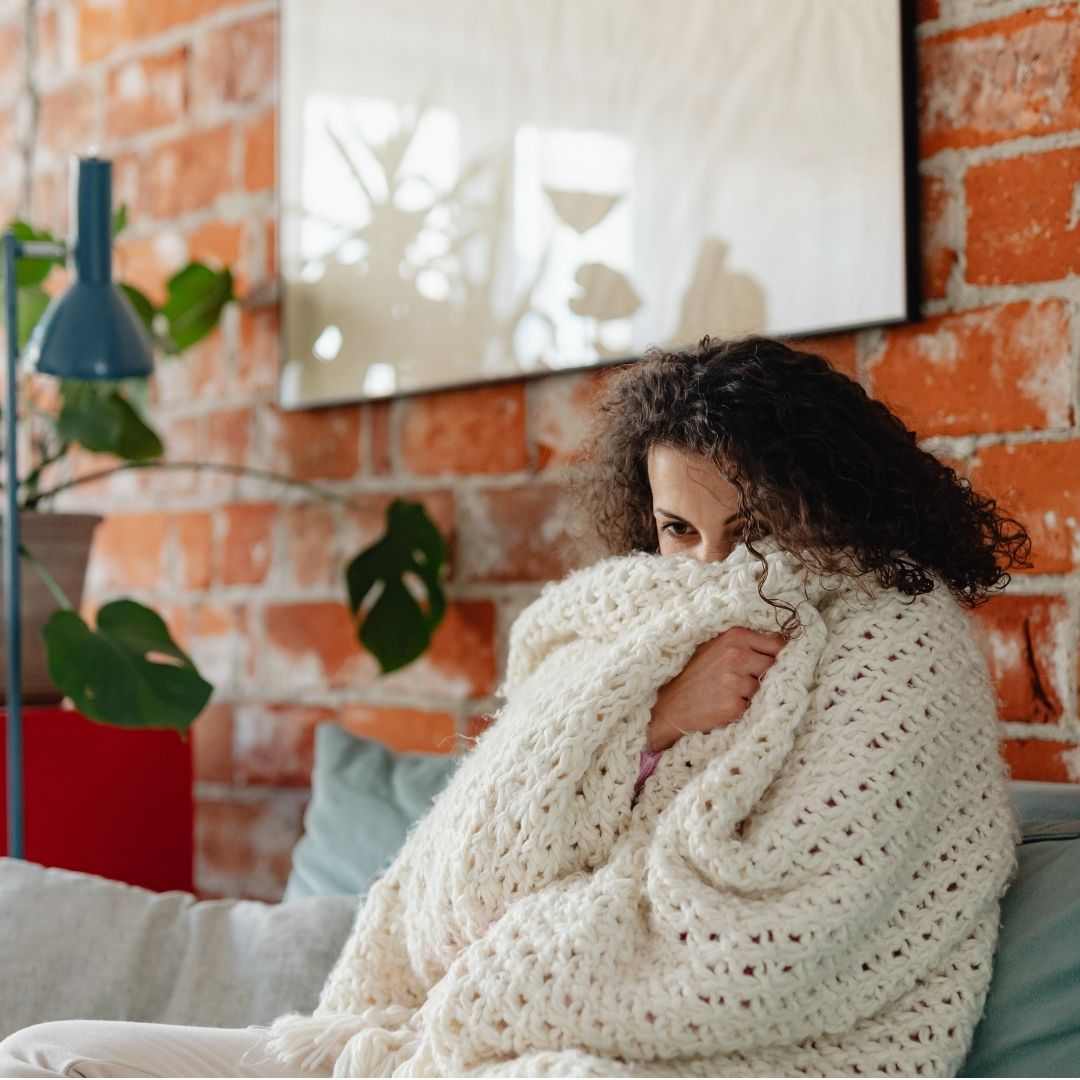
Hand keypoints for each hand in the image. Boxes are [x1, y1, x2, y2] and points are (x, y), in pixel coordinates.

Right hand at [645, 627, 788, 751]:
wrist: (669, 706)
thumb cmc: (693, 675)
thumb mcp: (715, 647)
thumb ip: (745, 643)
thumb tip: (783, 644)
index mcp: (735, 636)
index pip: (777, 644)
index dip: (777, 655)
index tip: (773, 663)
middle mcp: (737, 655)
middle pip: (774, 666)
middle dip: (764, 674)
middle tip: (742, 681)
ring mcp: (735, 681)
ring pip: (764, 688)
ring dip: (753, 694)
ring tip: (729, 693)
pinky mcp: (733, 705)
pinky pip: (754, 706)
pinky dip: (745, 709)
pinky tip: (726, 706)